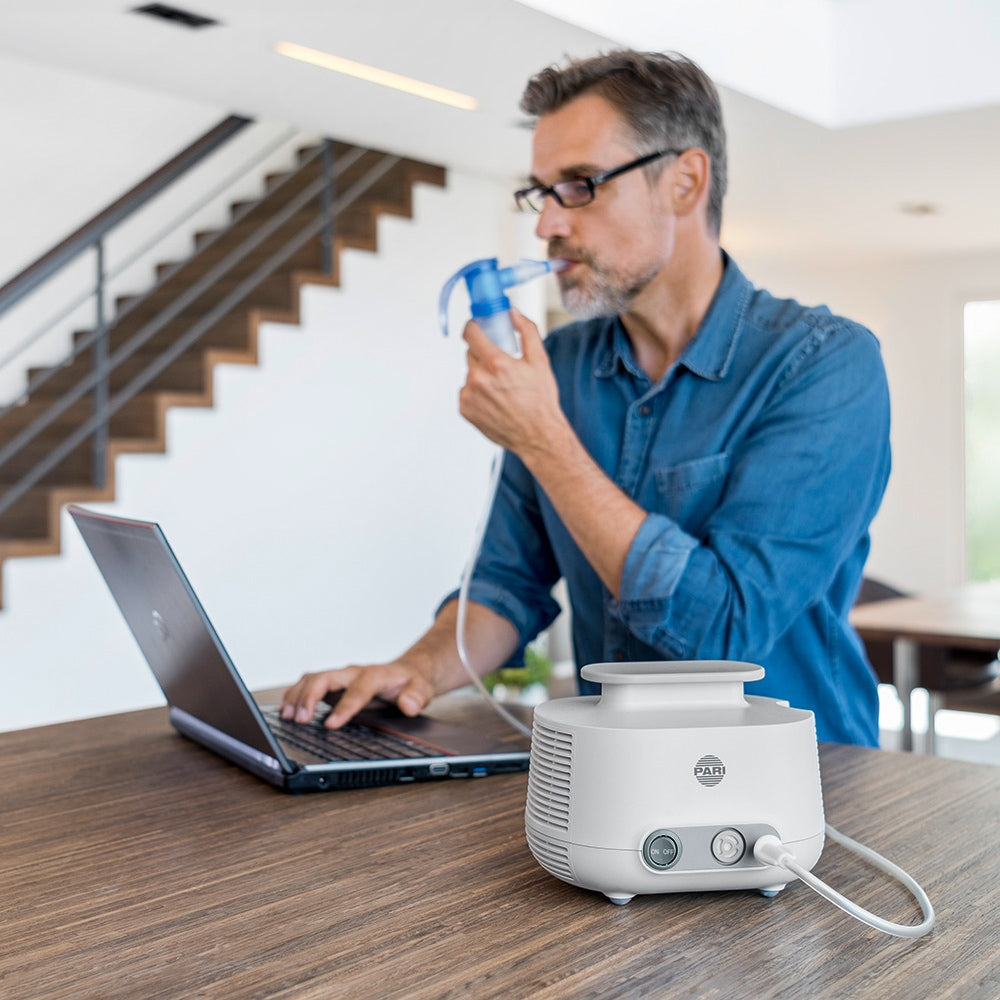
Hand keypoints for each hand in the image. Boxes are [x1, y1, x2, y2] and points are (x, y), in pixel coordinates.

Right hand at [280, 661, 435, 728]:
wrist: (408, 672)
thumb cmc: (412, 682)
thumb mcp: (423, 690)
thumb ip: (417, 697)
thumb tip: (409, 704)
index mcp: (375, 675)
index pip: (358, 689)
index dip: (344, 706)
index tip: (330, 725)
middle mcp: (353, 673)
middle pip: (325, 677)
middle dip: (309, 697)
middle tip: (300, 720)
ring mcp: (341, 678)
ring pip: (312, 679)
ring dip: (297, 696)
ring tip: (287, 716)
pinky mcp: (332, 685)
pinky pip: (309, 685)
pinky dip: (295, 696)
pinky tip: (286, 710)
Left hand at [460, 309, 567, 456]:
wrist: (537, 435)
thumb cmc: (541, 401)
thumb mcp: (540, 361)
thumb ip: (527, 331)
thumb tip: (513, 313)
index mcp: (496, 364)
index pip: (470, 333)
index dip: (473, 327)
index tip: (477, 327)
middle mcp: (479, 379)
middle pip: (471, 353)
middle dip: (483, 354)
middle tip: (500, 365)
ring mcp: (469, 395)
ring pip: (470, 374)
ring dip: (481, 375)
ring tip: (501, 389)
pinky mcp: (465, 409)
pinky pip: (466, 392)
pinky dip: (476, 393)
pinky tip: (494, 401)